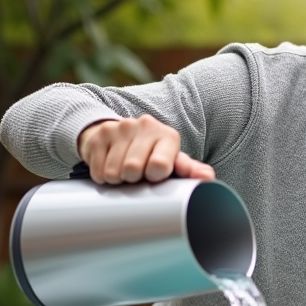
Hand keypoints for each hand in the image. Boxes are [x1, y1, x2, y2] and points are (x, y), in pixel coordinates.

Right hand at [77, 115, 214, 183]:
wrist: (120, 135)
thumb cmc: (152, 156)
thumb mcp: (172, 162)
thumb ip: (189, 171)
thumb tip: (207, 177)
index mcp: (167, 135)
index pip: (159, 165)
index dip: (154, 176)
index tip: (153, 176)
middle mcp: (145, 126)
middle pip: (132, 170)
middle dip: (132, 179)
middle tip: (137, 175)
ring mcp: (120, 128)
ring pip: (113, 172)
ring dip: (117, 179)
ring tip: (124, 171)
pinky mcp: (100, 134)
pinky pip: (97, 170)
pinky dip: (102, 176)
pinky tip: (110, 166)